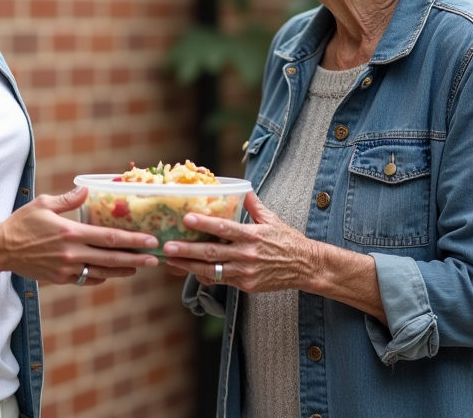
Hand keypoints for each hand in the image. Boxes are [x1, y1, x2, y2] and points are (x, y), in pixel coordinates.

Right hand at [0, 187, 159, 285]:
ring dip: (122, 270)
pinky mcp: (60, 278)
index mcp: (71, 233)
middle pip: (111, 258)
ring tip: (139, 268)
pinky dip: (101, 277)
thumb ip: (68, 199)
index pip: (109, 238)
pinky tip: (111, 273)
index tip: (150, 241)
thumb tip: (86, 190)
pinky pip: (86, 280)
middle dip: (136, 259)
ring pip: (102, 272)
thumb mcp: (43, 204)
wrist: (1, 249)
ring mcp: (67, 269)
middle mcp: (72, 253)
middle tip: (155, 259)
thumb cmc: (22, 223)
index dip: (133, 240)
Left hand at [162, 192, 319, 292]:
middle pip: (211, 252)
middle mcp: (246, 254)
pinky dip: (204, 276)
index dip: (204, 223)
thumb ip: (253, 204)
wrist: (305, 266)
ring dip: (188, 266)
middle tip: (167, 246)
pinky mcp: (245, 285)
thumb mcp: (271, 218)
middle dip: (187, 250)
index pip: (224, 228)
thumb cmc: (287, 240)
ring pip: (211, 269)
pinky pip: (220, 280)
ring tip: (170, 261)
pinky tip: (188, 271)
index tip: (187, 219)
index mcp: (251, 234)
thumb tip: (242, 187)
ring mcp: (245, 272)